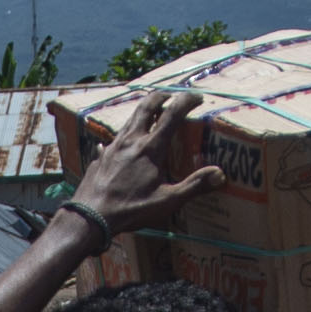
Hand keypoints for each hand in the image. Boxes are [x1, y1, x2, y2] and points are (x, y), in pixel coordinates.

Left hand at [51, 89, 227, 238]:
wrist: (90, 217)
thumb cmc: (131, 210)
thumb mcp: (167, 201)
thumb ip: (194, 186)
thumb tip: (220, 174)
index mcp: (150, 149)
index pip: (172, 115)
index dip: (186, 101)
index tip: (197, 97)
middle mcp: (131, 141)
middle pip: (146, 107)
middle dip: (160, 96)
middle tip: (170, 94)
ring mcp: (113, 147)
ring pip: (129, 120)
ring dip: (142, 112)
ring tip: (150, 113)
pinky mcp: (101, 156)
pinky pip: (114, 139)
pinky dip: (123, 136)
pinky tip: (118, 144)